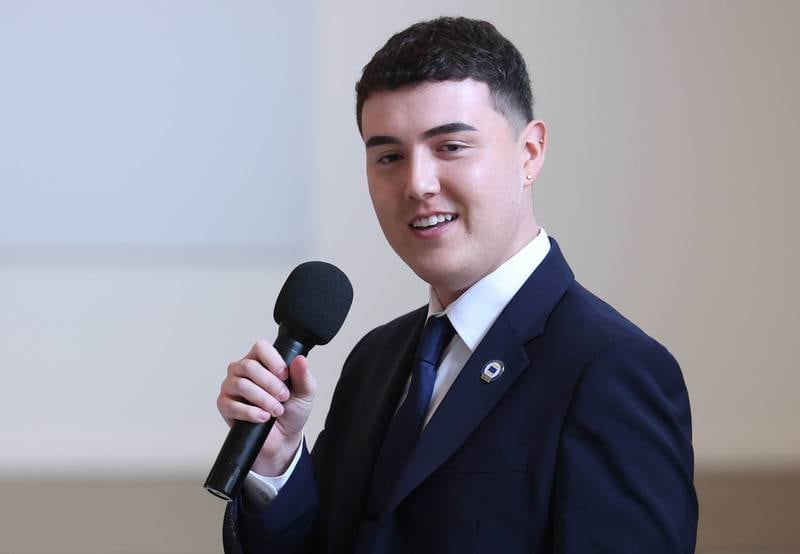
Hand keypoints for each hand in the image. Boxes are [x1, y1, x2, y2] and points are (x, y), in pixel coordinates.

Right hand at [217, 340, 317, 475]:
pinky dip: (250, 412)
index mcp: (261, 361)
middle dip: (270, 384)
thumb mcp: (305, 393)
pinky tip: (263, 417)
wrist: (284, 439)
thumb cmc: (292, 410)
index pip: (260, 347)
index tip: (285, 376)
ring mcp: (231, 387)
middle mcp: (242, 370)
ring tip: (276, 410)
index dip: (273, 360)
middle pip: (249, 366)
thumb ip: (303, 376)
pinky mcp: (225, 405)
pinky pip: (232, 405)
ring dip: (263, 399)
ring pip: (241, 385)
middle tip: (284, 397)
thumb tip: (300, 359)